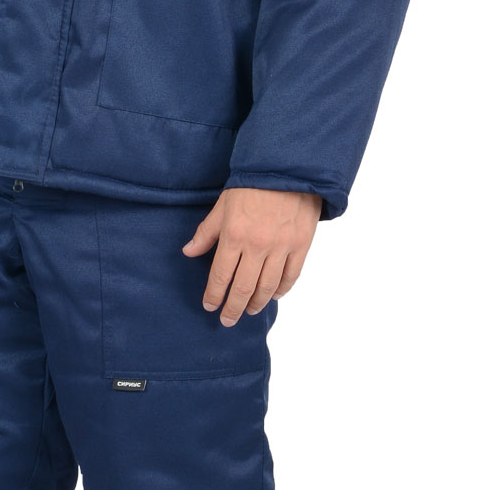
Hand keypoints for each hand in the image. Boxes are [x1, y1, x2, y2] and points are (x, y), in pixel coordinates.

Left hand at [182, 186, 321, 324]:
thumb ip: (206, 232)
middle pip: (243, 288)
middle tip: (227, 320)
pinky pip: (291, 276)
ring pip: (267, 287)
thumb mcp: (222, 206)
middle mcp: (258, 245)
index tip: (209, 306)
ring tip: (248, 310)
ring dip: (256, 303)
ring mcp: (281, 247)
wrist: (288, 169)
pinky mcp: (301, 245)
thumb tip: (188, 252)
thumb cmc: (252, 185)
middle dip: (233, 308)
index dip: (214, 295)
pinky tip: (274, 296)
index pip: (220, 276)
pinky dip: (282, 290)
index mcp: (234, 235)